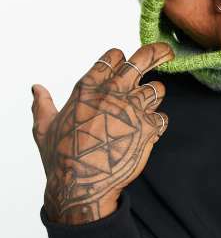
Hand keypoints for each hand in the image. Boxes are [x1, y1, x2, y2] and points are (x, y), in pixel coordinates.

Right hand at [31, 43, 173, 223]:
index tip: (124, 63)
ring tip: (147, 106)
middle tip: (166, 52)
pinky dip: (157, 125)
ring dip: (154, 96)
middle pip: (142, 59)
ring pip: (157, 88)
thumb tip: (37, 89)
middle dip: (157, 53)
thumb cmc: (61, 158)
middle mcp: (113, 92)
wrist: (80, 185)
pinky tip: (147, 133)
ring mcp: (133, 109)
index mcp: (89, 88)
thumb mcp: (44, 128)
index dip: (120, 59)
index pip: (113, 57)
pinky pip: (162, 118)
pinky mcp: (148, 128)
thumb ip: (43, 105)